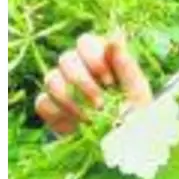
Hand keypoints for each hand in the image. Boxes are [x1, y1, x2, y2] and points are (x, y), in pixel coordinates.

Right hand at [34, 31, 153, 135]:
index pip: (85, 41)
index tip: (109, 81)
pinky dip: (59, 115)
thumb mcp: (136, 89)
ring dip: (70, 100)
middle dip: (83, 83)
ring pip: (51, 79)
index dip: (94, 59)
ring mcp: (60, 84)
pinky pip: (42, 102)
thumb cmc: (134, 111)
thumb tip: (115, 35)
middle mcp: (76, 65)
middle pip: (66, 59)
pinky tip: (76, 126)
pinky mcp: (49, 105)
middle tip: (101, 105)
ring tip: (90, 118)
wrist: (121, 144)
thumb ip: (125, 63)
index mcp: (99, 55)